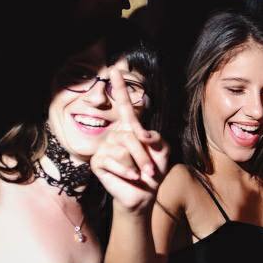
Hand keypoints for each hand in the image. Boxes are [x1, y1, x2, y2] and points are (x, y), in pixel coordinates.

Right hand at [91, 67, 168, 212]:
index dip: (120, 87)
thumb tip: (140, 134)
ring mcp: (105, 147)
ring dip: (138, 164)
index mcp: (131, 128)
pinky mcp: (98, 161)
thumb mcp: (163, 152)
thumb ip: (157, 138)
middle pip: (131, 135)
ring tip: (142, 174)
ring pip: (123, 149)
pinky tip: (131, 177)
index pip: (125, 104)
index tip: (116, 68)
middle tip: (151, 170)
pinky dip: (127, 171)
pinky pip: (114, 161)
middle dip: (145, 155)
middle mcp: (116, 134)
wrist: (144, 194)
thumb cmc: (154, 170)